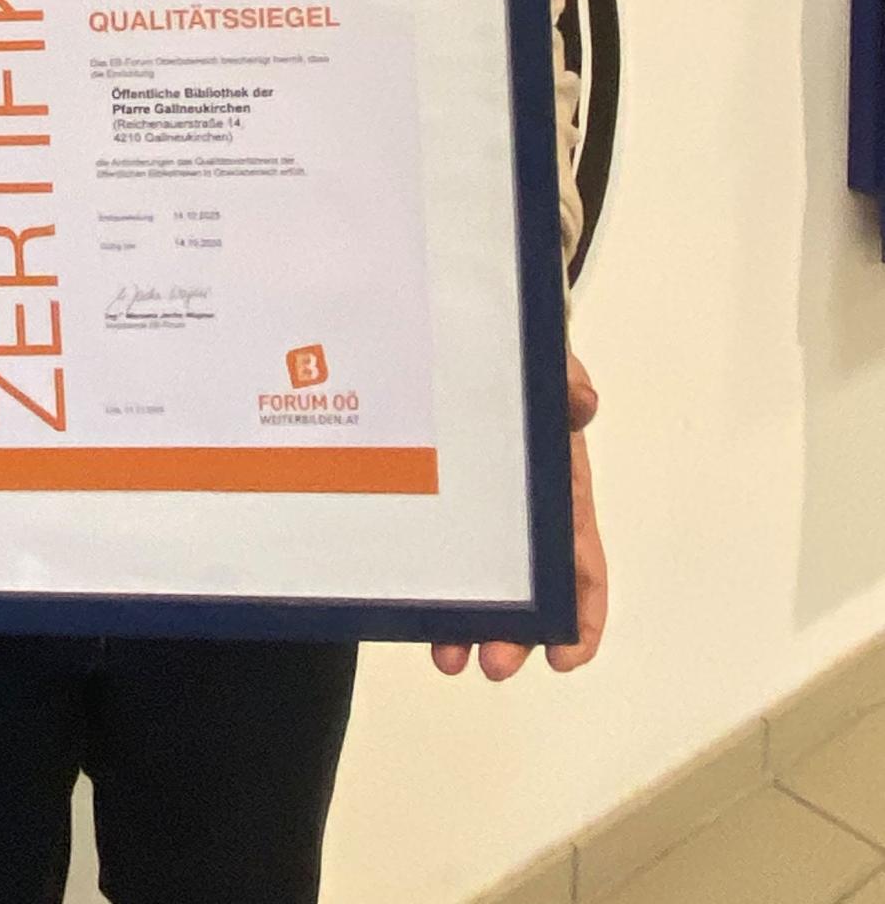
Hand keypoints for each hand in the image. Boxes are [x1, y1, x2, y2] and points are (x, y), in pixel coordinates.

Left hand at [433, 355, 605, 679]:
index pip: (582, 565)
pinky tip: (408, 612)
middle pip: (529, 593)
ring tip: (448, 657)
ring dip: (468, 628)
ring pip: (480, 586)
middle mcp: (523, 516)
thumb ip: (563, 381)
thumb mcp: (542, 363)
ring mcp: (477, 515)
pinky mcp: (436, 504)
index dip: (583, 616)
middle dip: (517, 636)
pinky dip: (428, 590)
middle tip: (492, 664)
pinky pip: (435, 556)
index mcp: (559, 492)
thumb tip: (581, 402)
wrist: (463, 328)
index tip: (568, 655)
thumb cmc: (514, 355)